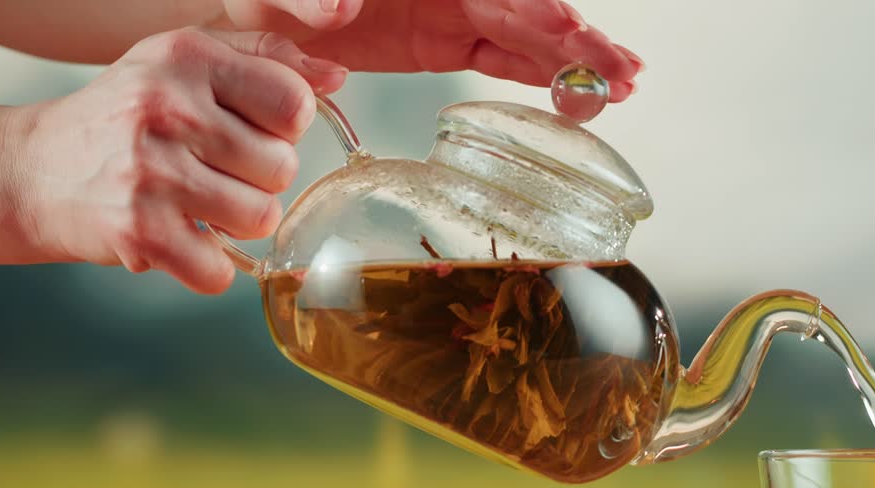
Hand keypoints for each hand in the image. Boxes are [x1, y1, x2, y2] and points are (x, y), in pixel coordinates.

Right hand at [14, 27, 348, 293]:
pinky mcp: (140, 230)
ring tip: (200, 205)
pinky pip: (220, 270)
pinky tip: (181, 240)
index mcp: (187, 57)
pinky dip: (207, 268)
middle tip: (214, 172)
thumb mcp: (184, 64)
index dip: (283, 128)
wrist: (33, 170)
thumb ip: (265, 61)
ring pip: (261, 218)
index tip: (248, 131)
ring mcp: (153, 171)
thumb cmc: (125, 116)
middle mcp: (168, 107)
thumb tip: (336, 78)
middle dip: (259, 179)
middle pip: (283, 167)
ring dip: (238, 224)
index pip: (294, 104)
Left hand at [222, 0, 643, 100]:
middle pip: (526, 6)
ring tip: (625, 84)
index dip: (531, 6)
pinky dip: (545, 73)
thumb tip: (341, 8)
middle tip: (623, 71)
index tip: (566, 31)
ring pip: (527, 33)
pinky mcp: (445, 39)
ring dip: (576, 60)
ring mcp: (451, 10)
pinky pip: (507, 55)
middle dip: (576, 38)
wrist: (249, 5)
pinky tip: (582, 91)